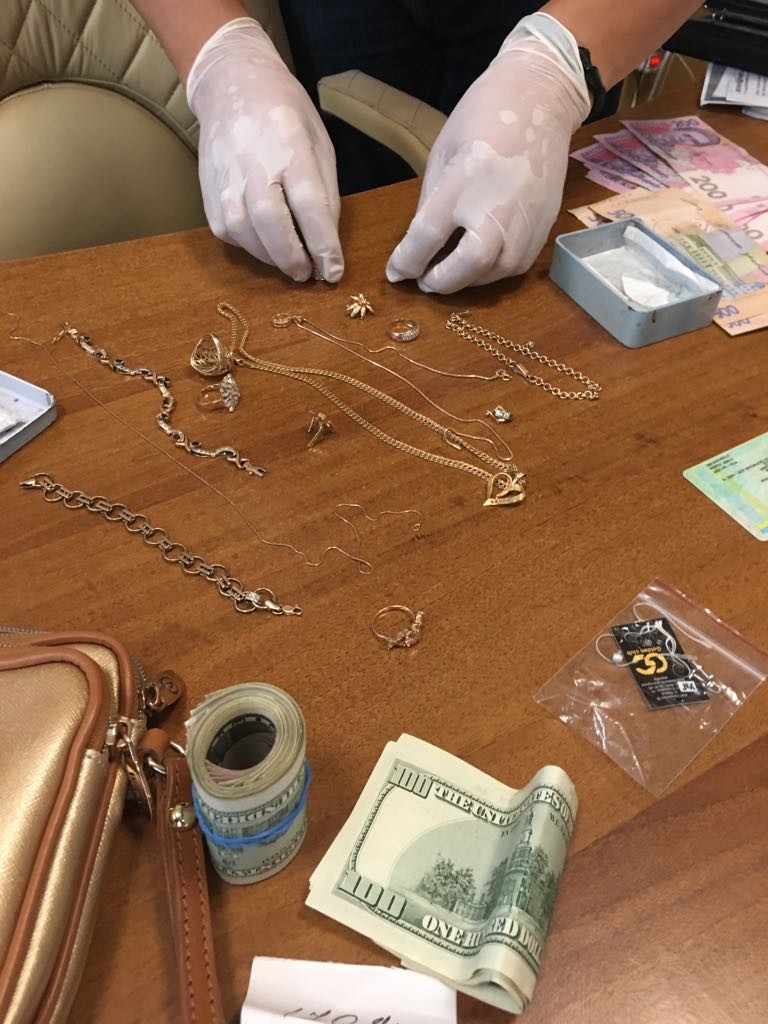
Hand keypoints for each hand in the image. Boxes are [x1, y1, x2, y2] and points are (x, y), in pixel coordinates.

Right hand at [187, 17, 342, 281]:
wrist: (231, 87)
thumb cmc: (284, 116)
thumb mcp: (318, 144)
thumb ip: (325, 192)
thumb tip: (326, 243)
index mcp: (289, 147)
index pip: (309, 205)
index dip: (322, 245)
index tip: (333, 271)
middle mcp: (253, 164)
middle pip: (272, 224)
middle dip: (293, 257)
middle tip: (308, 274)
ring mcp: (225, 180)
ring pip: (248, 235)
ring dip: (272, 258)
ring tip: (290, 261)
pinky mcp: (209, 196)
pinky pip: (231, 234)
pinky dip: (251, 247)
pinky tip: (265, 242)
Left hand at [386, 13, 589, 293]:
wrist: (541, 100)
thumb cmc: (484, 118)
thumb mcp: (444, 155)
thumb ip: (432, 204)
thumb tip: (419, 246)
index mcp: (464, 182)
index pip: (427, 238)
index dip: (407, 261)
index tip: (395, 273)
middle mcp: (497, 207)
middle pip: (466, 266)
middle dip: (440, 281)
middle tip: (425, 280)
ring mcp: (525, 221)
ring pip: (492, 273)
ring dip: (465, 279)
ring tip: (449, 272)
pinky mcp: (543, 229)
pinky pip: (514, 266)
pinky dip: (491, 271)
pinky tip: (478, 262)